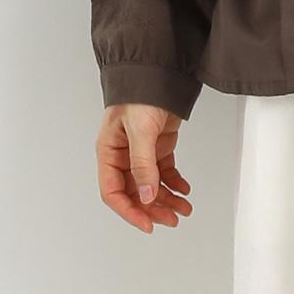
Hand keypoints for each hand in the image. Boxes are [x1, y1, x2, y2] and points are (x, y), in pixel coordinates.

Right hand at [95, 103, 193, 232]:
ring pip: (151, 185)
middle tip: (171, 219)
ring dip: (167, 198)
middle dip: (153, 208)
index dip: (130, 211)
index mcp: (109, 152)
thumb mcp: (140, 130)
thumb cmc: (140, 93)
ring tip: (183, 208)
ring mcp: (141, 151)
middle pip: (135, 192)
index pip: (114, 192)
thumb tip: (147, 195)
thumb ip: (143, 164)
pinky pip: (164, 171)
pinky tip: (184, 189)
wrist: (160, 69)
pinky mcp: (158, 145)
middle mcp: (123, 155)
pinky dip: (175, 182)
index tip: (147, 223)